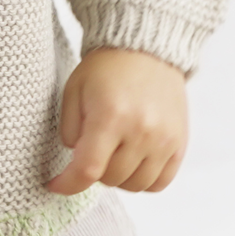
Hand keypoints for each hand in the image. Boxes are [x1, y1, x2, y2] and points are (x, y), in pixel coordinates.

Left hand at [45, 48, 188, 196]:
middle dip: (93, 171)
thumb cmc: (106, 68)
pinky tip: (132, 163)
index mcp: (110, 116)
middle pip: (111, 179)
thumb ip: (69, 129)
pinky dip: (143, 180)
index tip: (55, 185)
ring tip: (112, 155)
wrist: (146, 49)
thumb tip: (76, 160)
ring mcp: (164, 139)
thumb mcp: (74, 90)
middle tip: (90, 150)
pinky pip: (160, 182)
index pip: (88, 169)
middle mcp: (141, 131)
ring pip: (135, 186)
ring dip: (118, 178)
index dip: (68, 184)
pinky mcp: (180, 143)